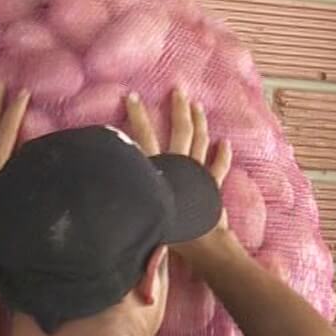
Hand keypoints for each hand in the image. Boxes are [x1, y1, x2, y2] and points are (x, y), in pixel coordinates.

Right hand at [123, 87, 234, 250]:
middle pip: (181, 131)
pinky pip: (219, 166)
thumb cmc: (169, 230)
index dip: (137, 114)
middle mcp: (181, 166)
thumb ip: (131, 191)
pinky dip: (223, 154)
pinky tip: (225, 142)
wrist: (201, 244)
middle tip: (178, 91)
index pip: (145, 136)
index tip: (131, 96)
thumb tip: (110, 178)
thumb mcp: (144, 207)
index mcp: (160, 169)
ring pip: (201, 141)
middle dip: (178, 108)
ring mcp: (199, 174)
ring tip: (197, 106)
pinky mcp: (212, 186)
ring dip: (200, 122)